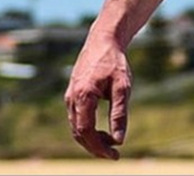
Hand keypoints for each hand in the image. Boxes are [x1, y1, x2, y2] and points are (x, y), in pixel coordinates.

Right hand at [64, 34, 132, 158]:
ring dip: (92, 139)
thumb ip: (119, 113)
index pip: (86, 131)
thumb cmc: (114, 61)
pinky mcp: (73, 94)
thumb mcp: (122, 86)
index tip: (114, 154)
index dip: (98, 147)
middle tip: (114, 153)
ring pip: (76, 127)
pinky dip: (88, 128)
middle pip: (79, 133)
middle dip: (95, 146)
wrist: (104, 39)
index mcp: (82, 97)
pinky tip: (103, 130)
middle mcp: (72, 99)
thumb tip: (119, 139)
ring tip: (111, 143)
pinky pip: (77, 118)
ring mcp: (70, 96)